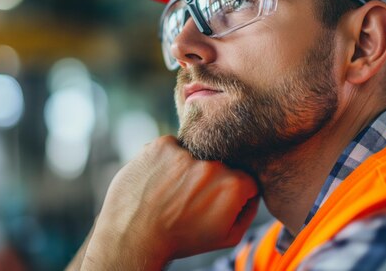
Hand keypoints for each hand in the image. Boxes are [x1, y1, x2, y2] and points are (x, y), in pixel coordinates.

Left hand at [81, 136, 258, 269]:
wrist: (133, 236)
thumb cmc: (179, 240)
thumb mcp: (225, 237)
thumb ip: (247, 212)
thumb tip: (252, 193)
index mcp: (233, 186)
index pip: (245, 179)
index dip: (231, 193)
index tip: (214, 203)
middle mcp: (212, 165)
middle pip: (219, 165)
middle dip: (208, 180)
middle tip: (189, 199)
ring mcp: (185, 153)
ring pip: (194, 154)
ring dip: (186, 168)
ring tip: (170, 191)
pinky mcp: (162, 146)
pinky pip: (171, 147)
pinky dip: (165, 159)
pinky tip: (158, 179)